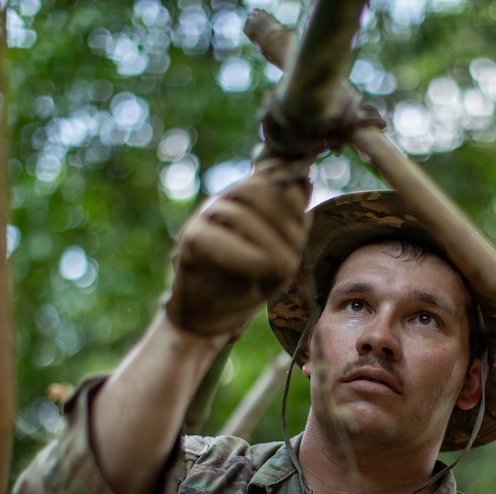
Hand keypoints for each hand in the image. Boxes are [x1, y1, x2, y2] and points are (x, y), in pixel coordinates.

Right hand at [164, 160, 309, 336]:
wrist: (214, 316)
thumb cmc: (251, 282)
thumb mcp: (284, 251)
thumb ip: (294, 220)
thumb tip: (305, 182)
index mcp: (248, 198)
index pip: (272, 176)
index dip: (293, 199)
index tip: (303, 231)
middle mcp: (225, 201)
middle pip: (255, 190)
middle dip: (283, 221)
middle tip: (295, 252)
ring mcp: (205, 217)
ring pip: (237, 213)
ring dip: (268, 240)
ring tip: (283, 266)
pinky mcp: (190, 240)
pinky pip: (214, 239)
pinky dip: (244, 255)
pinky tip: (262, 267)